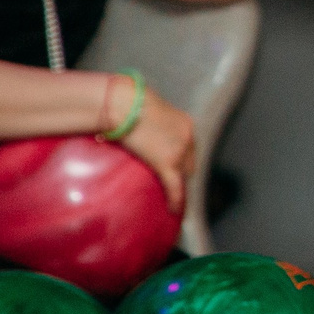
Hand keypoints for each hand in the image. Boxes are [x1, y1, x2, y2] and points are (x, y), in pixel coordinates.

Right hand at [113, 86, 194, 218]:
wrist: (124, 104)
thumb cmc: (128, 103)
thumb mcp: (148, 112)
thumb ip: (153, 124)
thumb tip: (140, 128)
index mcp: (186, 125)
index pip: (190, 148)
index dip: (183, 159)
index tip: (178, 167)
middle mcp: (188, 138)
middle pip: (189, 162)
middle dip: (182, 172)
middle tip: (171, 182)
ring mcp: (179, 151)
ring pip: (182, 174)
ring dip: (176, 182)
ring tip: (170, 195)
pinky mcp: (166, 163)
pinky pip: (175, 186)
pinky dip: (176, 199)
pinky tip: (174, 210)